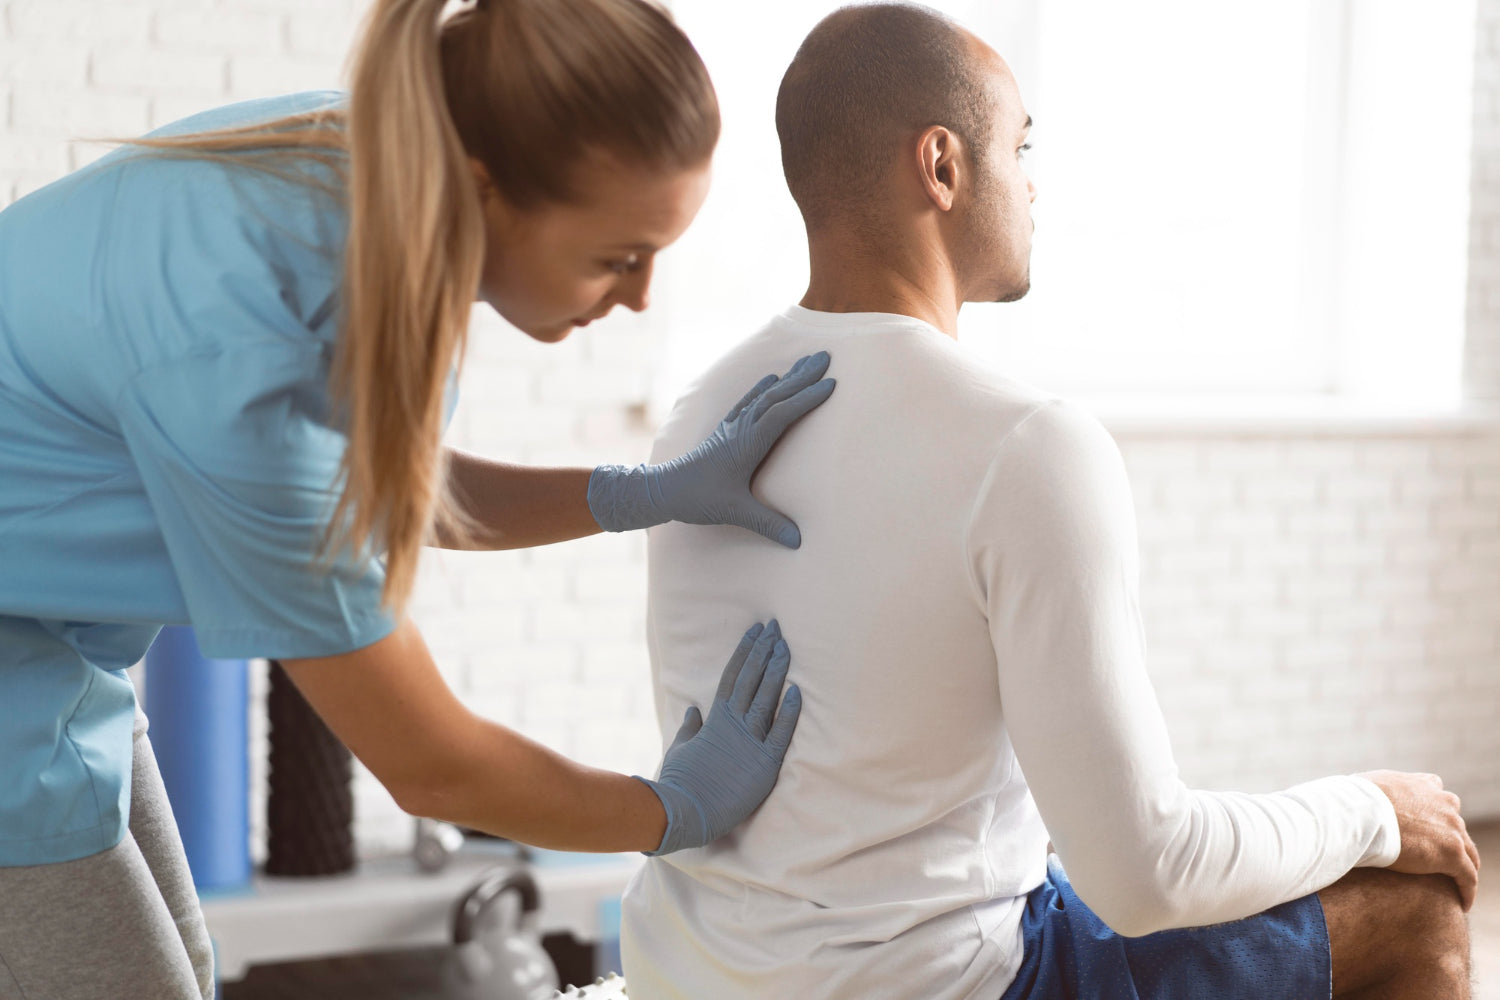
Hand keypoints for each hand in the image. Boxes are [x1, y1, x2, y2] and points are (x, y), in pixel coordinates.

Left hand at [587, 352, 835, 545]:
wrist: (664, 490)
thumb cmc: (698, 499)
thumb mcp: (735, 512)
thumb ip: (768, 524)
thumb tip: (799, 541)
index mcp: (747, 444)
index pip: (782, 414)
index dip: (806, 399)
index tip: (831, 384)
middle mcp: (741, 428)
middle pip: (776, 396)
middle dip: (802, 376)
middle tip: (826, 356)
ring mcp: (732, 426)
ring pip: (764, 395)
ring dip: (787, 377)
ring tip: (806, 361)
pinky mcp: (725, 429)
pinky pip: (748, 401)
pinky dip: (762, 388)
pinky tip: (771, 377)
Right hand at [635, 620, 800, 854]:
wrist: (684, 812)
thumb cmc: (679, 784)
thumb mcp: (681, 750)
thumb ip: (689, 729)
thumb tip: (693, 711)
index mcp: (715, 719)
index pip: (733, 676)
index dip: (745, 652)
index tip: (754, 632)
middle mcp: (733, 724)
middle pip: (751, 679)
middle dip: (763, 651)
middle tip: (775, 627)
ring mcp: (749, 742)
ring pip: (766, 698)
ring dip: (776, 671)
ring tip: (785, 646)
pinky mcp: (763, 764)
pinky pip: (781, 733)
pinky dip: (790, 712)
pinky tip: (798, 691)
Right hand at [1359, 769, 1480, 909]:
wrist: (1357, 813)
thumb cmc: (1351, 802)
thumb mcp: (1362, 789)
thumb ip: (1370, 795)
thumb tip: (1344, 800)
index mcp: (1422, 785)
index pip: (1439, 797)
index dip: (1436, 815)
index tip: (1430, 830)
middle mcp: (1442, 802)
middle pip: (1455, 825)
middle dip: (1450, 841)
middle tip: (1441, 862)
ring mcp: (1451, 827)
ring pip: (1468, 853)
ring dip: (1463, 868)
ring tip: (1456, 885)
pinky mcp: (1452, 853)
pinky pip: (1467, 876)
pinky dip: (1467, 890)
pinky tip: (1463, 903)